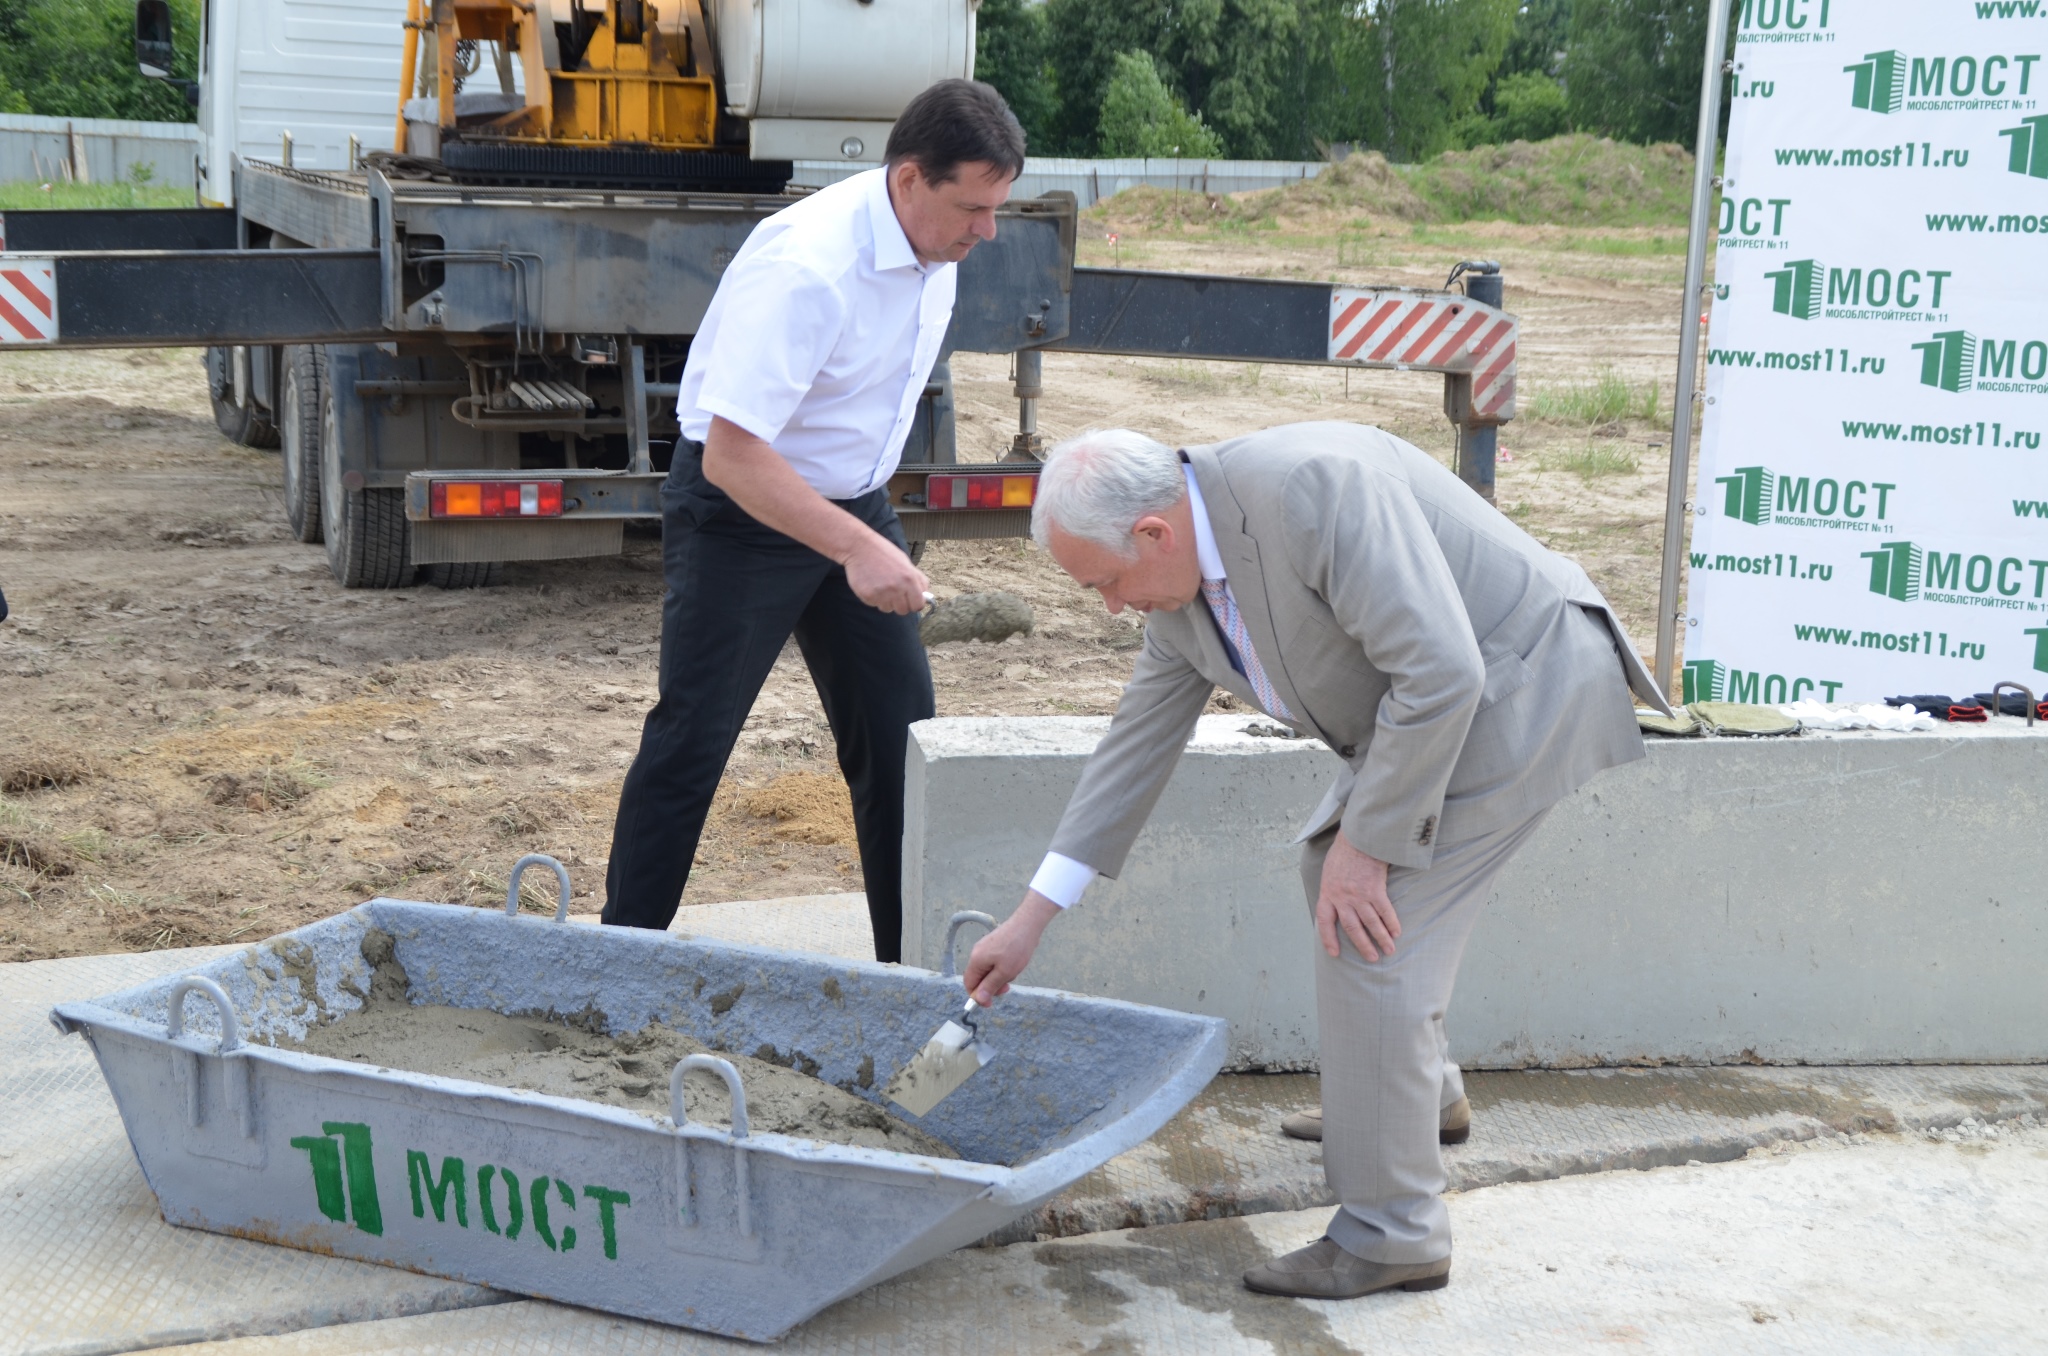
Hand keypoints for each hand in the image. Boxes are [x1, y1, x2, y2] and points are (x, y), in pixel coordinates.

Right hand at [842, 535, 928, 614]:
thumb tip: (925, 596)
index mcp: (910, 579)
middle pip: (903, 611)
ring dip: (885, 601)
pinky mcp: (868, 596)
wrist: (860, 547)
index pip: (918, 605)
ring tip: (880, 585)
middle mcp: (897, 588)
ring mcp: (882, 593)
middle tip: (893, 592)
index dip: (914, 603)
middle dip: (899, 604)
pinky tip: (871, 584)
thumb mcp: (906, 563)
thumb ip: (918, 580)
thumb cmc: (884, 554)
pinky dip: (873, 598)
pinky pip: (874, 605)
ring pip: (888, 609)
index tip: (909, 600)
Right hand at [963, 891, 1061, 1004]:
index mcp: (976, 960)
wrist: (1027, 924)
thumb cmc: (1016, 948)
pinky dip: (1002, 967)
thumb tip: (978, 1000)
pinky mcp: (993, 944)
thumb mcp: (1004, 972)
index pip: (969, 984)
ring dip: (999, 976)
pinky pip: (994, 962)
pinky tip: (1014, 963)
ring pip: (988, 971)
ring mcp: (985, 947)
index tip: (991, 1003)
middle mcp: (977, 953)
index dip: (978, 996)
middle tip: (1007, 987)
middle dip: (992, 985)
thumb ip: (990, 986)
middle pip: (978, 978)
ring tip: (1013, 971)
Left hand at [1315, 831, 1400, 961]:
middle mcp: (1342, 898)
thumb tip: (1334, 903)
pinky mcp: (1376, 889)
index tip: (1334, 953)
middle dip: (1363, 945)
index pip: (1324, 921)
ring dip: (1381, 938)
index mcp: (1328, 894)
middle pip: (1352, 928)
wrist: (1358, 838)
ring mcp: (1359, 895)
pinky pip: (1385, 911)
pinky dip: (1391, 923)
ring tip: (1389, 950)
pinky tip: (1396, 932)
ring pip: (1370, 923)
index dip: (1328, 938)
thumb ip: (1332, 889)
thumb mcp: (1329, 872)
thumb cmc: (1344, 853)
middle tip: (1372, 958)